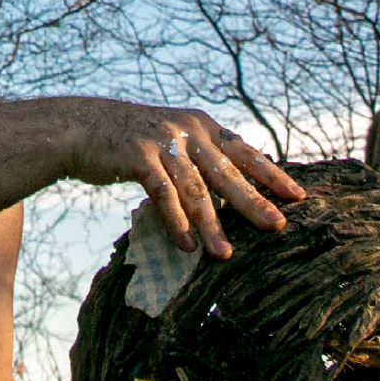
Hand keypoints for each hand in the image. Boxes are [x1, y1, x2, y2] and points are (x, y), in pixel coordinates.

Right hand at [66, 100, 305, 258]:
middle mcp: (187, 130)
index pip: (244, 152)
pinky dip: (175, 222)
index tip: (298, 197)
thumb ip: (200, 157)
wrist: (81, 127)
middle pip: (227, 173)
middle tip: (276, 227)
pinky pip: (162, 194)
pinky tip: (185, 247)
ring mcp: (162, 141)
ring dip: (211, 225)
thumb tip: (234, 189)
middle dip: (253, 202)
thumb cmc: (131, 141)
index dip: (271, 174)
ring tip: (224, 255)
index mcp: (201, 125)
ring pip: (195, 189)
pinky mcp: (138, 156)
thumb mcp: (171, 138)